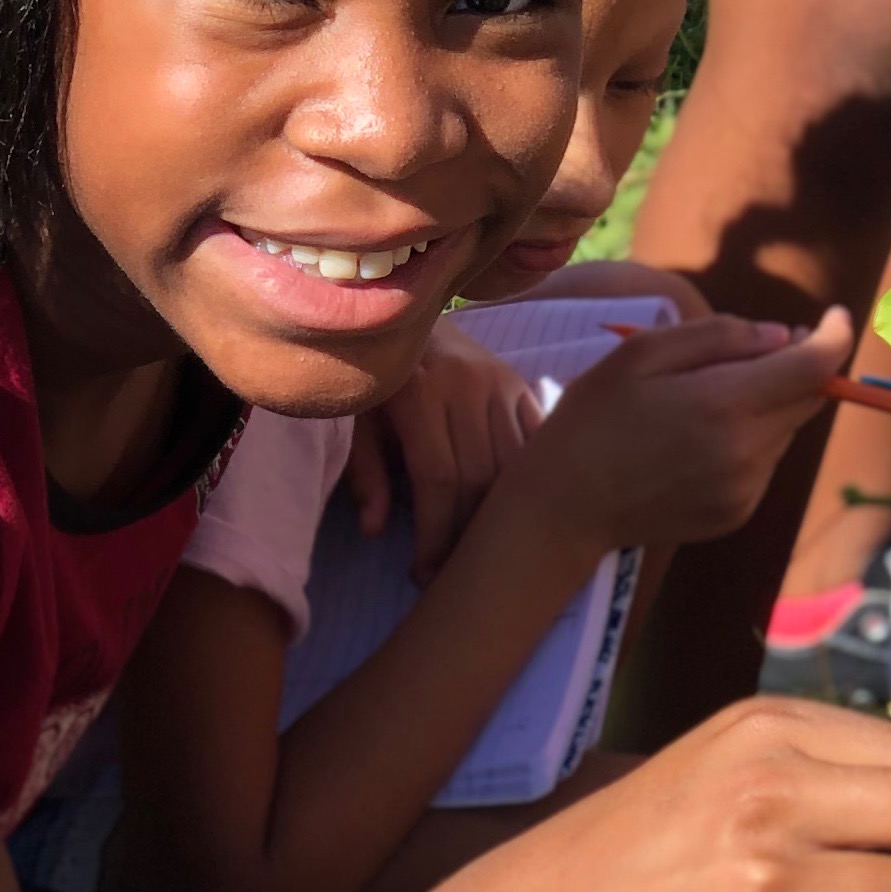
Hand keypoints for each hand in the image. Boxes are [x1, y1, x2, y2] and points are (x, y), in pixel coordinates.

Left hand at [350, 322, 546, 580]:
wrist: (406, 318)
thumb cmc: (374, 380)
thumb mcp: (355, 420)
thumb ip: (364, 471)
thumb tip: (375, 529)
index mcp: (418, 391)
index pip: (438, 478)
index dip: (435, 534)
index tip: (424, 574)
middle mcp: (466, 383)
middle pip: (480, 478)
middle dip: (466, 535)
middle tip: (451, 573)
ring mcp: (500, 382)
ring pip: (513, 466)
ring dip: (499, 517)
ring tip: (478, 551)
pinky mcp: (521, 385)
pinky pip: (535, 444)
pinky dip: (528, 483)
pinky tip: (513, 515)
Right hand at [512, 308, 851, 561]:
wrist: (564, 507)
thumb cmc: (594, 418)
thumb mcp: (643, 354)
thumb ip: (719, 336)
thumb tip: (782, 336)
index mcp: (724, 405)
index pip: (815, 366)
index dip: (834, 335)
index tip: (835, 316)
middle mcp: (747, 453)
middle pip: (808, 398)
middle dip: (795, 366)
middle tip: (752, 351)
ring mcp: (745, 490)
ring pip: (786, 431)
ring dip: (767, 406)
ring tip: (705, 401)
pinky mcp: (737, 514)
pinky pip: (765, 464)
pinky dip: (749, 442)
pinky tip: (698, 441)